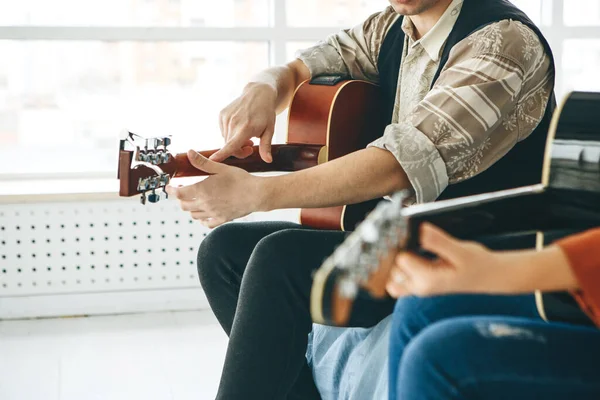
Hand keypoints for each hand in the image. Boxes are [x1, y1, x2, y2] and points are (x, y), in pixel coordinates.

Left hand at [166, 150, 265, 227]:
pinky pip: (206, 223)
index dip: (171, 190)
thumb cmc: (240, 179)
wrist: (256, 194)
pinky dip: (201, 220)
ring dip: (189, 208)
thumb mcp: (220, 168)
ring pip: (193, 215)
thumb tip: (190, 153)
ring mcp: (213, 213)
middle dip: (180, 198)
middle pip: (184, 205)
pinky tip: (203, 215)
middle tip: (182, 192)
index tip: (168, 187)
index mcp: (202, 190)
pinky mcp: (222, 219)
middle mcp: (205, 204)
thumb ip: (203, 162)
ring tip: (192, 201)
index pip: (179, 193)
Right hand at [210, 83, 277, 162]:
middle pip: (229, 147)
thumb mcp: (269, 130)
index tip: (212, 160)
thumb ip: (266, 147)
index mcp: (246, 128)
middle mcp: (233, 122)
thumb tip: (268, 161)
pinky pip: (223, 132)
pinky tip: (239, 127)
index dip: (222, 154)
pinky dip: (230, 133)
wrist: (258, 93)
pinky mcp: (222, 115)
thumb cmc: (266, 113)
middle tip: (251, 146)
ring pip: (226, 140)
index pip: (231, 145)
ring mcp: (226, 117)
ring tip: (247, 135)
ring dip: (234, 142)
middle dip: (239, 151)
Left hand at [386, 223, 506, 297]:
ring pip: (391, 277)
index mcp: (427, 280)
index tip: (406, 233)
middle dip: (395, 252)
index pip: (400, 259)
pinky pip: (396, 283)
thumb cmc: (477, 265)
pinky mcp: (417, 286)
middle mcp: (419, 287)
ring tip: (406, 246)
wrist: (488, 277)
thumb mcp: (461, 250)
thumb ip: (439, 242)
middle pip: (391, 268)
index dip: (401, 243)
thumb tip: (421, 230)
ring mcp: (417, 288)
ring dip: (393, 262)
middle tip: (405, 238)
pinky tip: (407, 255)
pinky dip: (397, 270)